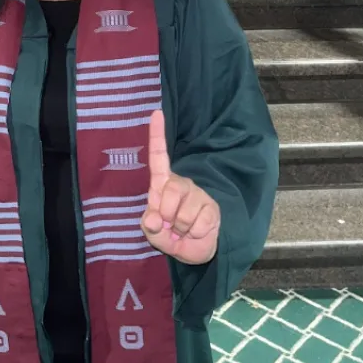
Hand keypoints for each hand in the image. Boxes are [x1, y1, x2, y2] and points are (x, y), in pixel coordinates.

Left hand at [141, 110, 220, 264]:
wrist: (195, 250)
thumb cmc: (170, 235)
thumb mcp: (154, 233)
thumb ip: (149, 226)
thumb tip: (155, 219)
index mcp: (162, 184)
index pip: (158, 157)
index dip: (157, 135)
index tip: (156, 113)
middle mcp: (181, 184)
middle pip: (172, 189)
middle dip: (166, 214)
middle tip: (169, 226)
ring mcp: (198, 194)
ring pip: (183, 212)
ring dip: (180, 228)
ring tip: (182, 230)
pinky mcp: (212, 208)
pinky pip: (198, 223)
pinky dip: (193, 234)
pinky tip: (195, 232)